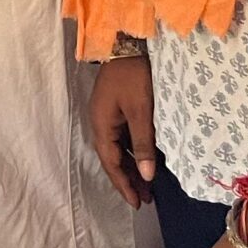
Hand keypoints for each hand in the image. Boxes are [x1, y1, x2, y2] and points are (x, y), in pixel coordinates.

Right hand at [85, 53, 158, 209]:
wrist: (127, 44)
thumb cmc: (134, 78)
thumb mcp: (141, 111)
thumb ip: (143, 144)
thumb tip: (146, 176)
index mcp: (102, 125)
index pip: (111, 163)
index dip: (123, 184)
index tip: (137, 203)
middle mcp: (100, 123)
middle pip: (113, 159)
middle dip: (128, 180)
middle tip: (144, 200)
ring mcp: (108, 115)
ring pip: (119, 149)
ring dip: (132, 167)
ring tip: (146, 187)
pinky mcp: (116, 109)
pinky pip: (123, 138)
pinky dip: (134, 152)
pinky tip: (146, 160)